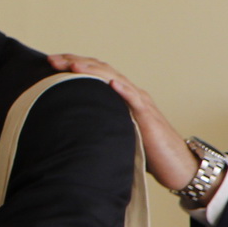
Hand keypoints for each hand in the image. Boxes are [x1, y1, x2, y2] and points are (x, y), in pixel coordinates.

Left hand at [47, 53, 200, 191]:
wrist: (178, 166)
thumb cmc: (146, 152)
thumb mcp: (113, 132)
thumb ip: (96, 123)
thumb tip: (66, 125)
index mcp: (120, 96)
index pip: (94, 72)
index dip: (73, 64)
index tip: (49, 62)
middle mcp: (130, 94)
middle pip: (101, 69)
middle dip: (75, 61)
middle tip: (51, 59)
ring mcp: (141, 104)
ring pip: (116, 79)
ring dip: (93, 70)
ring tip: (73, 65)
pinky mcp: (149, 119)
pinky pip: (136, 101)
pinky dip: (123, 90)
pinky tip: (111, 83)